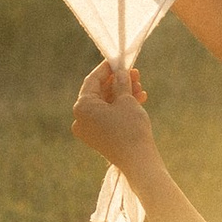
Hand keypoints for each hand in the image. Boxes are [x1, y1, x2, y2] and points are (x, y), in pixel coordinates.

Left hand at [70, 61, 158, 176]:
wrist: (138, 161)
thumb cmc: (130, 128)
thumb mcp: (126, 100)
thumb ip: (121, 82)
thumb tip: (120, 72)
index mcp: (81, 107)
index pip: (93, 80)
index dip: (107, 68)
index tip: (119, 60)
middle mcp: (81, 119)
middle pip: (100, 92)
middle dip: (118, 82)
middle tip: (134, 73)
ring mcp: (89, 130)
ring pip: (106, 104)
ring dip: (123, 94)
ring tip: (140, 86)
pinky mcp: (99, 138)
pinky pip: (108, 116)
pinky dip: (121, 108)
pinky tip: (139, 99)